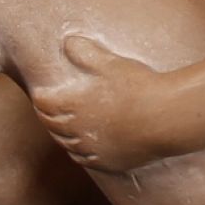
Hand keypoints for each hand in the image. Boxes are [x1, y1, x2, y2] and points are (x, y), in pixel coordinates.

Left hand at [32, 35, 169, 174]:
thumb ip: (87, 53)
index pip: (44, 103)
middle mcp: (77, 130)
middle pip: (51, 125)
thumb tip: (69, 41)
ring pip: (65, 144)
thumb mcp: (111, 63)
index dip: (40, 97)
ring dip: (59, 134)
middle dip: (46, 115)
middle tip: (45, 109)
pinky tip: (79, 148)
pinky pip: (83, 159)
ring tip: (59, 128)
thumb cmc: (137, 87)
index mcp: (73, 105)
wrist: (165, 118)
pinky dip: (76, 152)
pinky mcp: (107, 162)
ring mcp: (92, 149)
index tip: (39, 93)